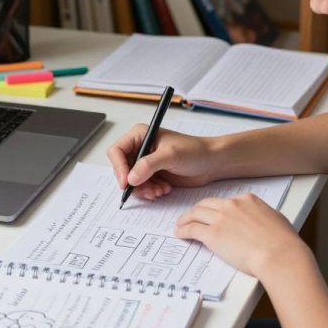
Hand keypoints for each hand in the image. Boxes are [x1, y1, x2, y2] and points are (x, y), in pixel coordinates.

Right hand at [106, 124, 220, 199]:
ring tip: (159, 191)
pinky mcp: (152, 175)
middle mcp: (140, 148)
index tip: (126, 182)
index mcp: (140, 135)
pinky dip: (150, 192)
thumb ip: (148, 165)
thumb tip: (130, 178)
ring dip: (144, 189)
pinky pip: (142, 187)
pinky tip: (164, 190)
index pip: (117, 151)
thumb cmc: (194, 151)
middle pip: (122, 169)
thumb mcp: (170, 155)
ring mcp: (145, 163)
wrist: (211, 163)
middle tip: (148, 190)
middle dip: (133, 182)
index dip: (119, 167)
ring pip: (131, 181)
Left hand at [174, 194, 306, 278]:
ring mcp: (221, 218)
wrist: (280, 255)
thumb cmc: (284, 243)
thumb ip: (263, 217)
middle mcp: (232, 205)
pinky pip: (192, 229)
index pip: (226, 202)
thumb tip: (261, 222)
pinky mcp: (213, 234)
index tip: (212, 214)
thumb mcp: (276, 220)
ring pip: (196, 214)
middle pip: (207, 204)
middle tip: (191, 216)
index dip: (216, 209)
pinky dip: (183, 230)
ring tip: (180, 225)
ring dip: (186, 219)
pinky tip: (180, 234)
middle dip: (197, 210)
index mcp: (248, 200)